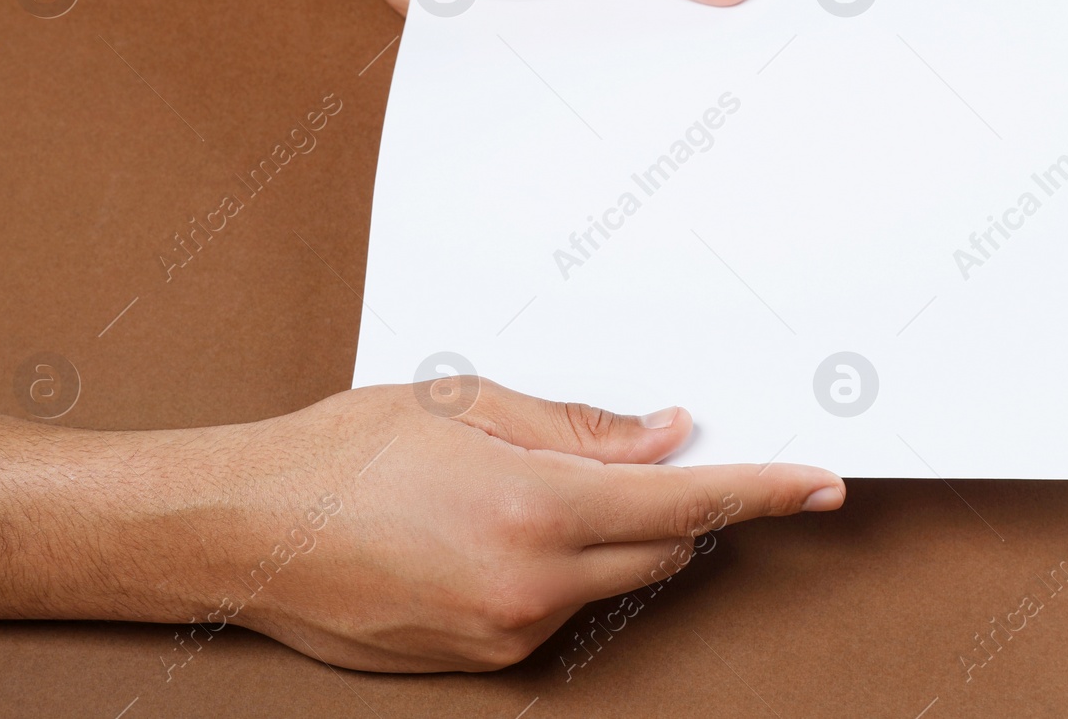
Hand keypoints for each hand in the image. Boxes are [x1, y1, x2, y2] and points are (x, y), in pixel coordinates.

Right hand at [225, 380, 844, 671]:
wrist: (243, 529)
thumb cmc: (344, 450)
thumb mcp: (465, 405)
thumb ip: (581, 427)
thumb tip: (669, 435)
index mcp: (534, 510)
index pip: (688, 505)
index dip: (765, 491)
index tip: (823, 485)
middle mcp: (531, 586)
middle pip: (662, 548)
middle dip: (671, 504)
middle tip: (640, 454)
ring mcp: (507, 636)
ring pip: (611, 581)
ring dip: (606, 535)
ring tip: (523, 486)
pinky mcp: (483, 662)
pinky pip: (558, 610)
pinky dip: (558, 569)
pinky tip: (490, 531)